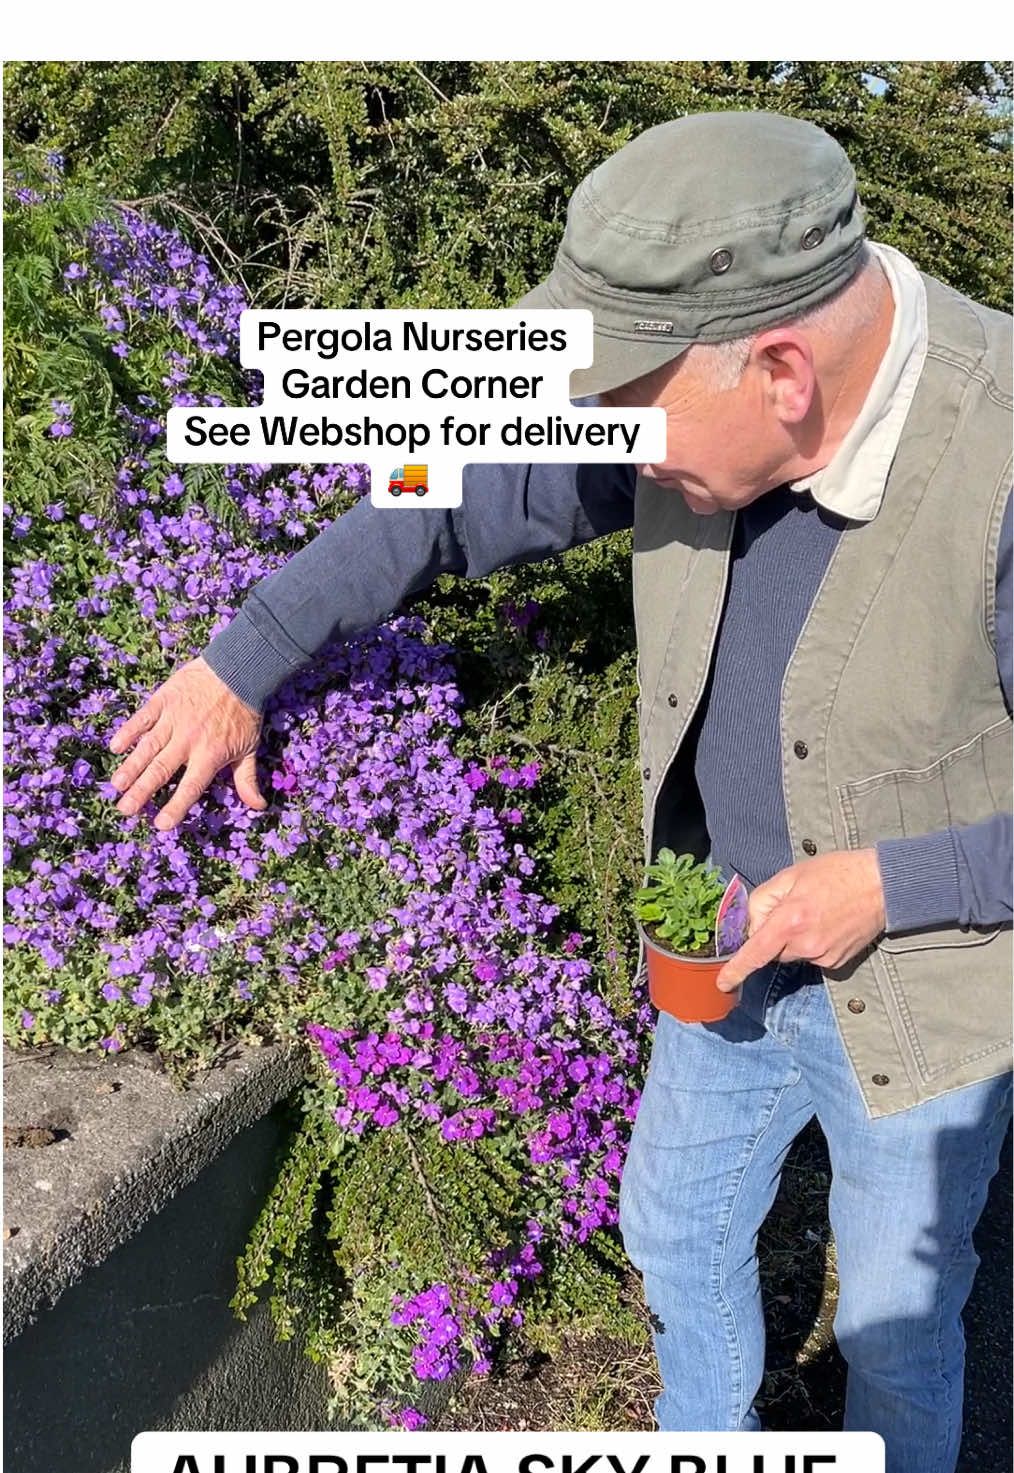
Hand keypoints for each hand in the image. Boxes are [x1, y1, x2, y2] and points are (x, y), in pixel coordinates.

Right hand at [106, 656, 266, 831]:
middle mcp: (190, 740)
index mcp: (211, 754)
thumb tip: (258, 806)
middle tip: (124, 810)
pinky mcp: (164, 700)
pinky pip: (143, 718)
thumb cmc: (245, 713)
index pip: (191, 786)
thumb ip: (247, 779)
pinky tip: (115, 747)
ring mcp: (174, 719)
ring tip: (117, 785)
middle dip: (142, 792)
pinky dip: (129, 731)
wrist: (239, 670)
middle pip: (162, 770)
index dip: (176, 806)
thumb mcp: (250, 747)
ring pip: (148, 747)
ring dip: (131, 767)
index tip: (160, 825)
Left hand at [716, 849, 886, 989]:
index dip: (736, 970)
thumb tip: (751, 925)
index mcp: (790, 921)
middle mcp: (805, 944)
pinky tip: (828, 924)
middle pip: (773, 951)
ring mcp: (823, 956)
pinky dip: (813, 944)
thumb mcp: (790, 875)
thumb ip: (763, 900)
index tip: (723, 984)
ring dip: (795, 940)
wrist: (881, 884)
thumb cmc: (835, 873)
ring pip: (793, 954)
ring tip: (816, 913)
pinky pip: (812, 957)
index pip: (755, 953)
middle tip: (794, 909)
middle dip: (775, 935)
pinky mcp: (837, 963)